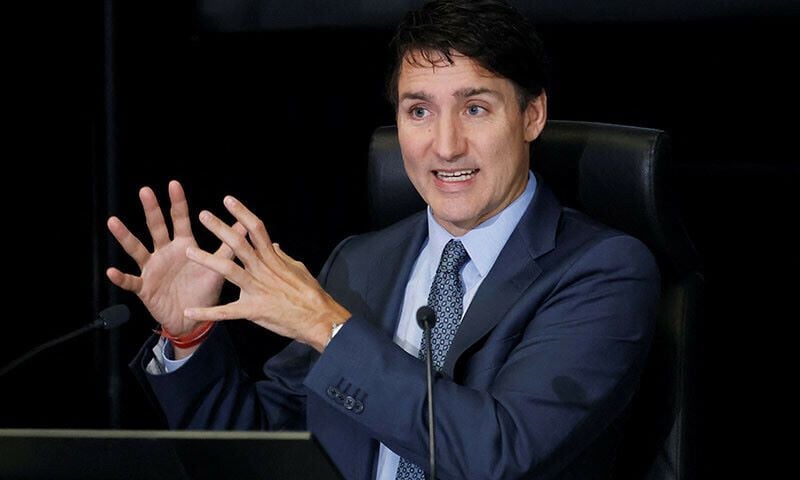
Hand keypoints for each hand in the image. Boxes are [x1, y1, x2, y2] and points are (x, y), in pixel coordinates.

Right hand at [106, 180, 242, 336]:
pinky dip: (121, 277)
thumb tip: (245, 225)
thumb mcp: (218, 266)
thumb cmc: (204, 290)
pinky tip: (111, 271)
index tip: (174, 184)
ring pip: (137, 249)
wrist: (194, 319)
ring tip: (113, 222)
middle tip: (145, 190)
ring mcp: (153, 269)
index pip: (180, 220)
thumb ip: (229, 246)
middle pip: (156, 227)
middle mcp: (165, 253)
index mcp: (184, 246)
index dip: (177, 203)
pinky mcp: (145, 287)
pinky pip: (131, 281)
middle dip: (152, 209)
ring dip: (125, 236)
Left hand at [182, 195, 350, 351]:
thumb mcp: (298, 269)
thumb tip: (273, 244)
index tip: (228, 200)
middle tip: (204, 215)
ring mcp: (257, 289)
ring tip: (188, 251)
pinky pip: (226, 311)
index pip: (257, 229)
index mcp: (273, 259)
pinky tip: (189, 312)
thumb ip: (282, 256)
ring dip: (207, 260)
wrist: (318, 318)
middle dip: (220, 228)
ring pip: (228, 271)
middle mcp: (263, 270)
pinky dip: (207, 312)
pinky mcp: (253, 310)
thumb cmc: (311, 294)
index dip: (242, 213)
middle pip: (239, 244)